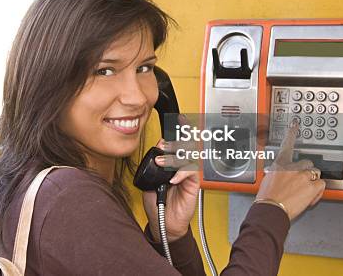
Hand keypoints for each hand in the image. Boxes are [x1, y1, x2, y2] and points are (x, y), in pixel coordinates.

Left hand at [142, 115, 198, 241]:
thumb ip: (153, 166)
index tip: (177, 120)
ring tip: (162, 162)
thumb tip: (155, 151)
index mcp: (172, 162)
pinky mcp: (193, 185)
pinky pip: (192, 172)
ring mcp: (188, 175)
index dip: (179, 130)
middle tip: (164, 144)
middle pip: (186, 145)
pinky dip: (182, 173)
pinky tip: (173, 179)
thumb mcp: (149, 180)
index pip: (177, 143)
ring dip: (175, 157)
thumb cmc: (157, 202)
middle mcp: (181, 166)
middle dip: (176, 141)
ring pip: (189, 156)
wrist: (163, 222)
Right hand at [255, 121, 325, 220]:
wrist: (270, 209)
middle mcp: (292, 167)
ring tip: (303, 192)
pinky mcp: (312, 187)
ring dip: (312, 182)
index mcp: (280, 164)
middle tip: (301, 182)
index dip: (292, 133)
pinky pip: (321, 185)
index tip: (295, 125)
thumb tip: (281, 176)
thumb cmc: (266, 198)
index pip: (287, 144)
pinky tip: (309, 197)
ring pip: (315, 174)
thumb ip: (277, 174)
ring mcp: (303, 176)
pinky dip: (317, 191)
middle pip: (307, 163)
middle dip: (306, 171)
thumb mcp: (267, 180)